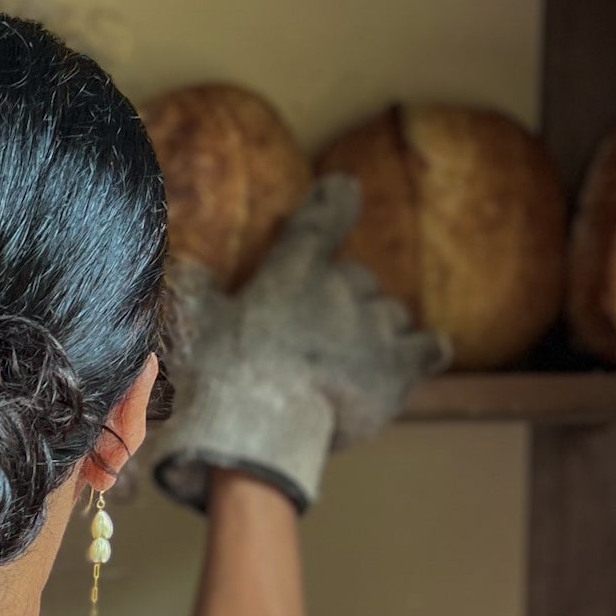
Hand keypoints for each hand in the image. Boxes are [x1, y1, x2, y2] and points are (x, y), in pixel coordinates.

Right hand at [155, 175, 446, 510]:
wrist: (265, 428)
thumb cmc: (224, 375)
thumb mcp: (200, 326)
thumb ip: (200, 292)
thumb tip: (186, 268)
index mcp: (294, 270)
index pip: (322, 219)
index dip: (335, 200)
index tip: (343, 187)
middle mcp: (342, 288)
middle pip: (357, 278)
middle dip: (343, 297)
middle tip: (317, 331)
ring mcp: (376, 327)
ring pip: (391, 312)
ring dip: (376, 327)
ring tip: (352, 357)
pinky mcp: (399, 368)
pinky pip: (429, 347)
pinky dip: (422, 349)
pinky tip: (419, 354)